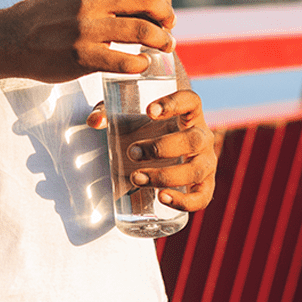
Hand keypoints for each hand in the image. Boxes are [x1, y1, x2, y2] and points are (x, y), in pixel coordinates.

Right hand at [3, 0, 175, 82]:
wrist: (9, 39)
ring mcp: (84, 29)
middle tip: (168, 24)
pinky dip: (141, 63)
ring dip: (162, 40)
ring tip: (163, 45)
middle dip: (166, 13)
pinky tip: (140, 63)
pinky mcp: (81, 57)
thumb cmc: (44, 13)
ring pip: (143, 30)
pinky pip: (126, 61)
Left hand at [87, 91, 216, 211]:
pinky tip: (162, 198)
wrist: (155, 149)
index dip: (173, 104)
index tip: (149, 111)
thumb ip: (107, 112)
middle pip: (194, 140)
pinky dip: (185, 200)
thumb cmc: (141, 124)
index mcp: (188, 112)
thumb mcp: (125, 114)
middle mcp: (203, 135)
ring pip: (196, 169)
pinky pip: (203, 197)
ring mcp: (207, 161)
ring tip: (135, 177)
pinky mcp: (205, 185)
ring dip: (166, 176)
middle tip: (131, 152)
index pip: (190, 101)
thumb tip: (94, 121)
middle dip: (161, 148)